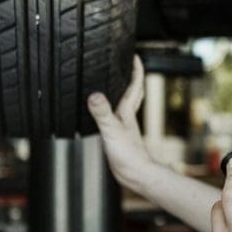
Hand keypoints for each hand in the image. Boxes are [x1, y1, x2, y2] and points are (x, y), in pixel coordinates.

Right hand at [87, 56, 152, 191]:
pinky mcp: (119, 138)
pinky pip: (116, 119)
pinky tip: (105, 115)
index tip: (134, 55)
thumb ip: (103, 113)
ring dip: (123, 93)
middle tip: (128, 65)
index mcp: (127, 112)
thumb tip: (94, 95)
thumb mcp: (112, 131)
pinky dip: (112, 112)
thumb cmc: (129, 155)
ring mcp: (124, 127)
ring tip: (115, 84)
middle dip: (132, 78)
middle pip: (133, 93)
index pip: (134, 85)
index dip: (135, 69)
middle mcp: (127, 117)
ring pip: (126, 105)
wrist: (137, 176)